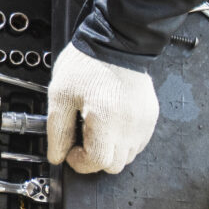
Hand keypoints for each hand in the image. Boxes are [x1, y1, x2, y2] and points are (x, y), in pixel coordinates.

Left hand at [47, 46, 158, 174]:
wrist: (116, 43)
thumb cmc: (88, 65)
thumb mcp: (60, 96)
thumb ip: (57, 130)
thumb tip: (57, 155)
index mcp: (107, 120)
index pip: (97, 162)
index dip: (80, 161)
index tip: (71, 150)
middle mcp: (130, 125)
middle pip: (114, 165)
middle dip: (95, 157)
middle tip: (82, 137)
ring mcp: (144, 122)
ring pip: (128, 156)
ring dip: (110, 149)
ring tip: (97, 126)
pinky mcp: (151, 116)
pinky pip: (138, 141)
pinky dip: (123, 139)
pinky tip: (111, 122)